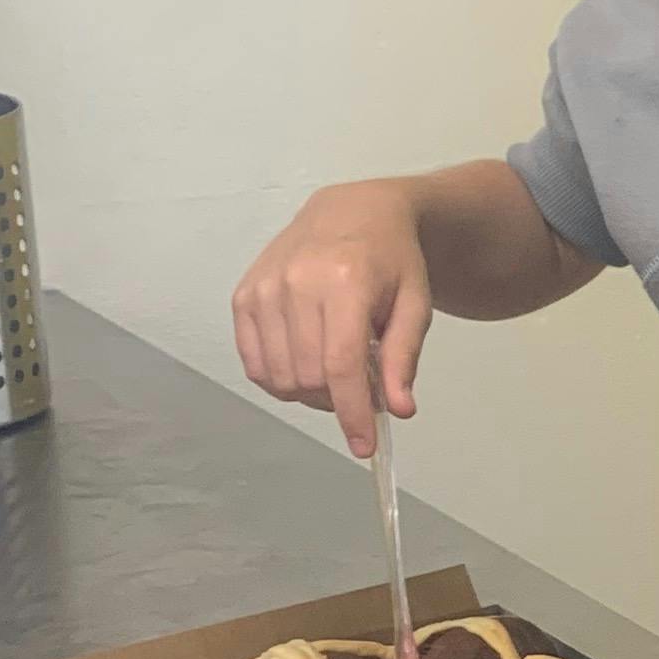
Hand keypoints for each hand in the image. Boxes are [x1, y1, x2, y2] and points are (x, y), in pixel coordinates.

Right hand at [232, 182, 431, 457]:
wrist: (352, 212)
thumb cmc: (390, 260)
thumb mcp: (415, 304)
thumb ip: (404, 357)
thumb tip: (398, 410)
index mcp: (345, 281)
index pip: (341, 365)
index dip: (351, 413)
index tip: (364, 446)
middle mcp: (296, 282)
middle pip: (309, 377)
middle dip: (338, 400)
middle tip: (362, 386)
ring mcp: (263, 288)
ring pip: (279, 377)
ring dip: (309, 393)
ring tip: (335, 369)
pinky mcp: (243, 295)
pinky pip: (254, 364)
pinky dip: (279, 379)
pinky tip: (304, 363)